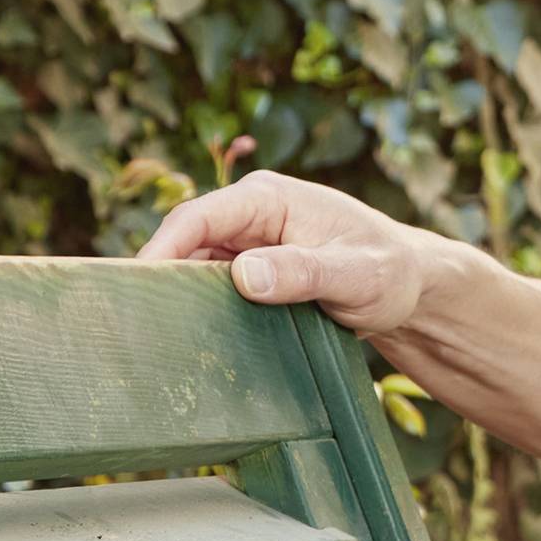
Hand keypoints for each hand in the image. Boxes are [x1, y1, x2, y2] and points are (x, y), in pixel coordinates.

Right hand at [136, 153, 437, 336]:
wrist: (411, 288)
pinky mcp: (249, 272)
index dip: (162, 249)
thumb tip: (245, 276)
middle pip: (185, 244)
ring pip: (192, 270)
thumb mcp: (356, 276)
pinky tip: (188, 341)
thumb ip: (304, 274)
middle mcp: (249, 216)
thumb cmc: (391, 273)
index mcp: (268, 199)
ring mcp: (246, 244)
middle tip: (130, 322)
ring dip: (177, 299)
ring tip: (154, 338)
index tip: (135, 285)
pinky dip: (198, 311)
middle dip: (159, 278)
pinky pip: (210, 290)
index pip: (199, 217)